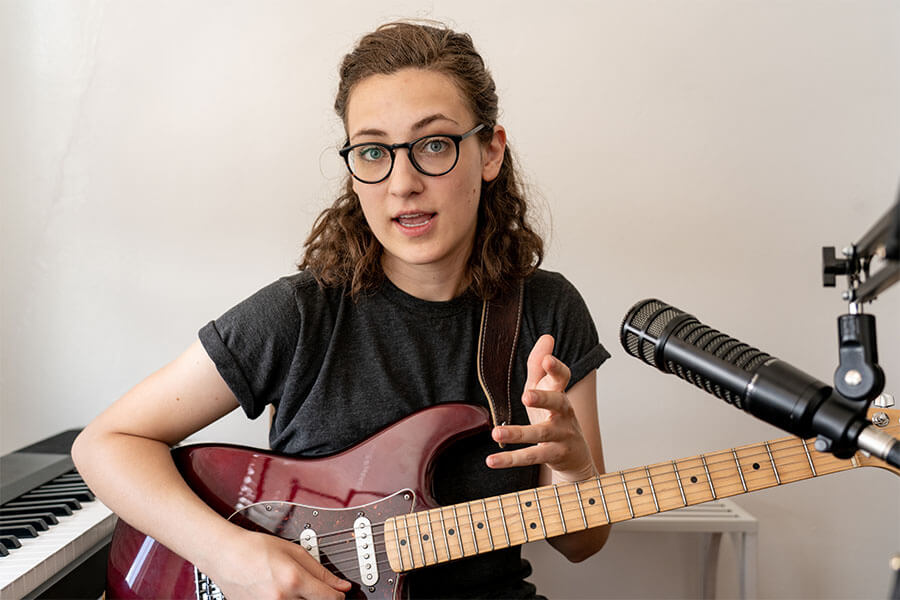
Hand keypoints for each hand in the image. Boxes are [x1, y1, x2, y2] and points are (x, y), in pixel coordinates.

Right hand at [209, 529, 351, 599]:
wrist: (224, 555)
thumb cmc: (255, 548)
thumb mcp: (293, 551)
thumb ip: (320, 571)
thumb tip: (341, 586)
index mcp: (294, 580)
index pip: (329, 598)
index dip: (337, 595)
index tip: (338, 592)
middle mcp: (282, 599)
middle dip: (318, 597)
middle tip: (310, 587)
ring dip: (301, 599)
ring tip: (290, 586)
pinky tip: (279, 592)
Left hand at [485, 334, 596, 482]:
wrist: (575, 456)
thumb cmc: (555, 417)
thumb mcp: (546, 389)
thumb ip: (540, 365)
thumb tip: (547, 336)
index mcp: (560, 393)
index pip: (562, 377)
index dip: (556, 368)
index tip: (547, 359)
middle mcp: (563, 413)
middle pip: (557, 403)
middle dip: (544, 398)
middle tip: (527, 395)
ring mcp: (560, 435)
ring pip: (540, 434)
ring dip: (518, 433)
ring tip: (497, 433)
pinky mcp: (553, 455)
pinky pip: (532, 457)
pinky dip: (511, 459)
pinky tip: (491, 460)